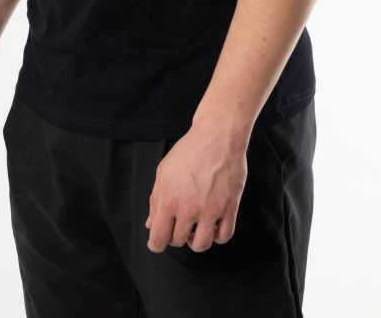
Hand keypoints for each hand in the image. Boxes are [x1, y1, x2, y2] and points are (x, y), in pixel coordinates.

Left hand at [144, 123, 248, 252]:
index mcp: (169, 200)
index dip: (155, 244)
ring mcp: (211, 210)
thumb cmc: (189, 150)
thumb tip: (151, 224)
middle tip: (179, 225)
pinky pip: (224, 236)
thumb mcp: (164, 171)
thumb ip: (155, 200)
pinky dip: (217, 237)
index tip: (157, 242)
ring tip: (195, 230)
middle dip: (175, 236)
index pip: (158, 238)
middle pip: (178, 241)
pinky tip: (213, 226)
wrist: (217, 136)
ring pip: (201, 245)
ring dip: (195, 241)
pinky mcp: (229, 207)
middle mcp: (189, 209)